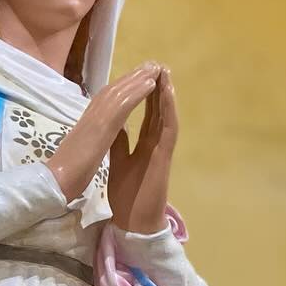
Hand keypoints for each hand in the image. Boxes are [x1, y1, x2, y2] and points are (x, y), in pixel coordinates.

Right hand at [46, 63, 159, 201]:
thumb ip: (92, 139)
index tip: (137, 79)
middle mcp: (91, 114)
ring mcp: (96, 118)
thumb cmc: (66, 173)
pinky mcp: (102, 125)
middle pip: (114, 90)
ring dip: (139, 78)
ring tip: (155, 67)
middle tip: (150, 64)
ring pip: (120, 92)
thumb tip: (98, 134)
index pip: (107, 100)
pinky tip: (151, 84)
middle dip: (132, 77)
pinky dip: (138, 92)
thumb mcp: (84, 150)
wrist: (57, 181)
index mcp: (88, 123)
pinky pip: (123, 104)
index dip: (123, 88)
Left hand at [109, 66, 176, 232]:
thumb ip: (120, 144)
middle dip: (157, 87)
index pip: (146, 114)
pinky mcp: (164, 155)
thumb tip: (116, 126)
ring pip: (166, 114)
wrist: (134, 220)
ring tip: (165, 71)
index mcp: (144, 145)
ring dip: (166, 93)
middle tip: (157, 64)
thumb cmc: (128, 195)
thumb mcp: (119, 162)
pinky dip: (168, 109)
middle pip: (158, 110)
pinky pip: (169, 128)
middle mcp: (156, 143)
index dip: (145, 94)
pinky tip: (167, 92)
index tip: (142, 75)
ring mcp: (162, 148)